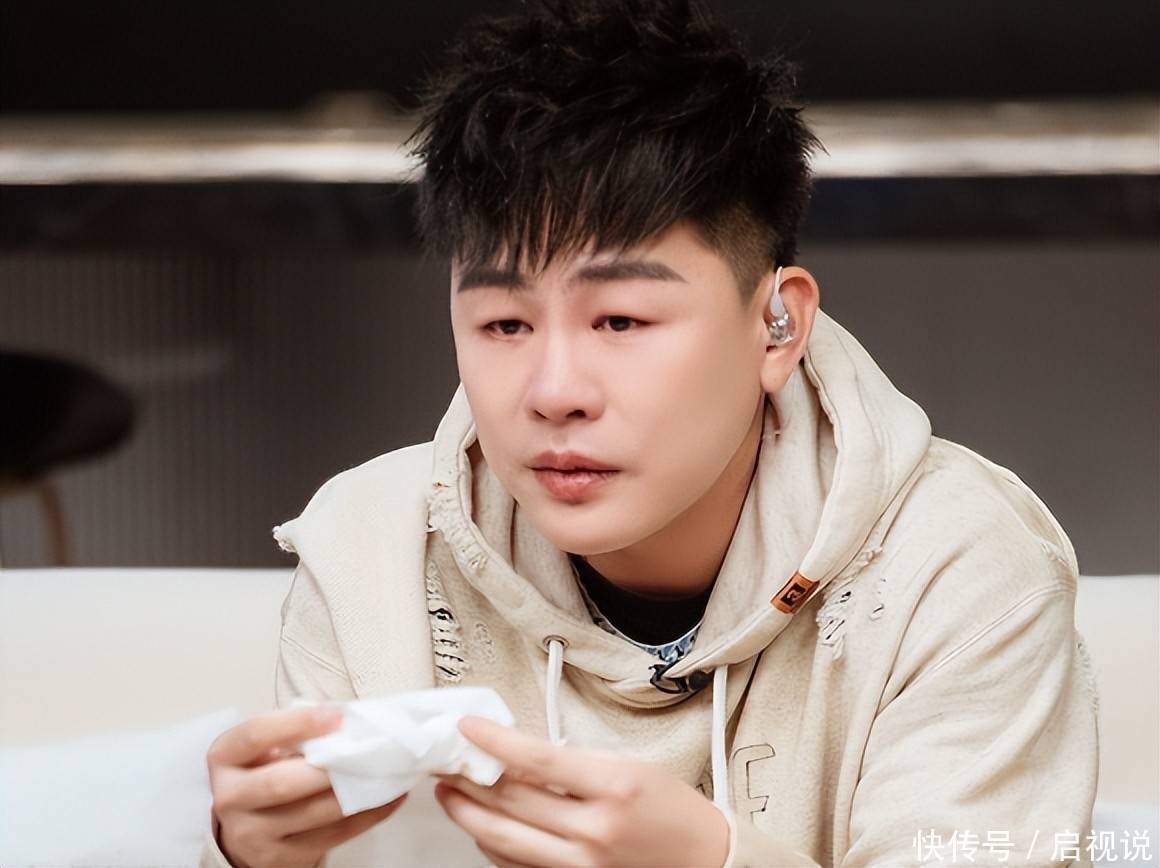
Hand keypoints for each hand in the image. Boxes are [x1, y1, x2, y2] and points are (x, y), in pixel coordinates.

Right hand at [206, 705, 406, 867]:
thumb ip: (294, 731)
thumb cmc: (264, 772)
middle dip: (327, 768)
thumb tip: (346, 716)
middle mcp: (230, 799)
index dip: (297, 722)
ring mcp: (251, 836)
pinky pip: (332, 836)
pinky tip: (390, 796)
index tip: (337, 715)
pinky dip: (367, 815)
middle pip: (280, 784)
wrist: (246, 829)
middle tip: (366, 750)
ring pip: (311, 813)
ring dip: (355, 790)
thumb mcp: (265, 747)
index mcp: (225, 758)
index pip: (255, 734)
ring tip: (387, 769)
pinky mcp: (279, 860)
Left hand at [433, 715, 728, 867]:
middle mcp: (595, 830)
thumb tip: (523, 755)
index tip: (467, 726)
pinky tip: (483, 827)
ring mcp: (583, 866)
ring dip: (469, 814)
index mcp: (615, 786)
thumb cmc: (673, 811)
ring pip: (505, 839)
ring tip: (450, 793)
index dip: (493, 740)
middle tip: (445, 758)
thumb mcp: (632, 767)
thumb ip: (578, 763)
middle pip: (511, 801)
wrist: (706, 861)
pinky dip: (493, 846)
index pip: (538, 759)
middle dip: (468, 777)